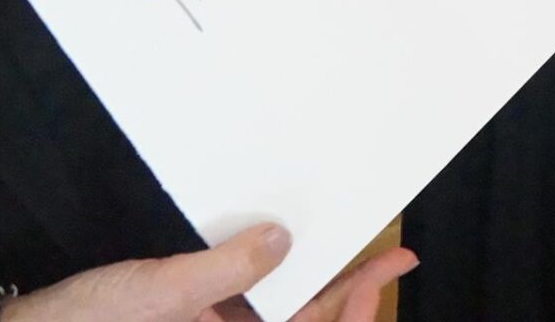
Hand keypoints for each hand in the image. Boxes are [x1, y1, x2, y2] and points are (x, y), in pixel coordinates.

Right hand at [0, 225, 416, 321]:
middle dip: (351, 297)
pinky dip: (270, 281)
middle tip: (393, 258)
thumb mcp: (161, 292)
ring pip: (279, 316)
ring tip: (354, 253)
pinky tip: (282, 252)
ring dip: (316, 288)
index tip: (391, 269)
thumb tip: (283, 239)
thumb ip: (225, 269)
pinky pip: (244, 307)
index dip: (356, 309)